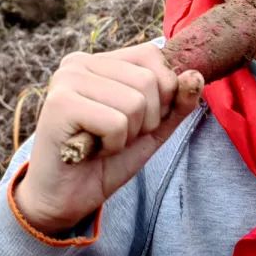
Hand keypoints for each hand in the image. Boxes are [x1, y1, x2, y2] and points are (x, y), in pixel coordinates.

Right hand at [15, 42, 203, 235]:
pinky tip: (90, 150)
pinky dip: (112, 146)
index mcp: (100, 60)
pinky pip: (116, 122)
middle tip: (115, 136)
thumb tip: (196, 75)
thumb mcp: (152, 129)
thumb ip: (177, 102)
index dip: (161, 94)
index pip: (153, 56)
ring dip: (128, 135)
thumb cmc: (106, 160)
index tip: (135, 120)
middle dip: (146, 120)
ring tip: (102, 143)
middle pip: (149, 81)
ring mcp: (67, 80)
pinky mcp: (60, 103)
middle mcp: (79, 62)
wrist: (65, 199)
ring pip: (136, 102)